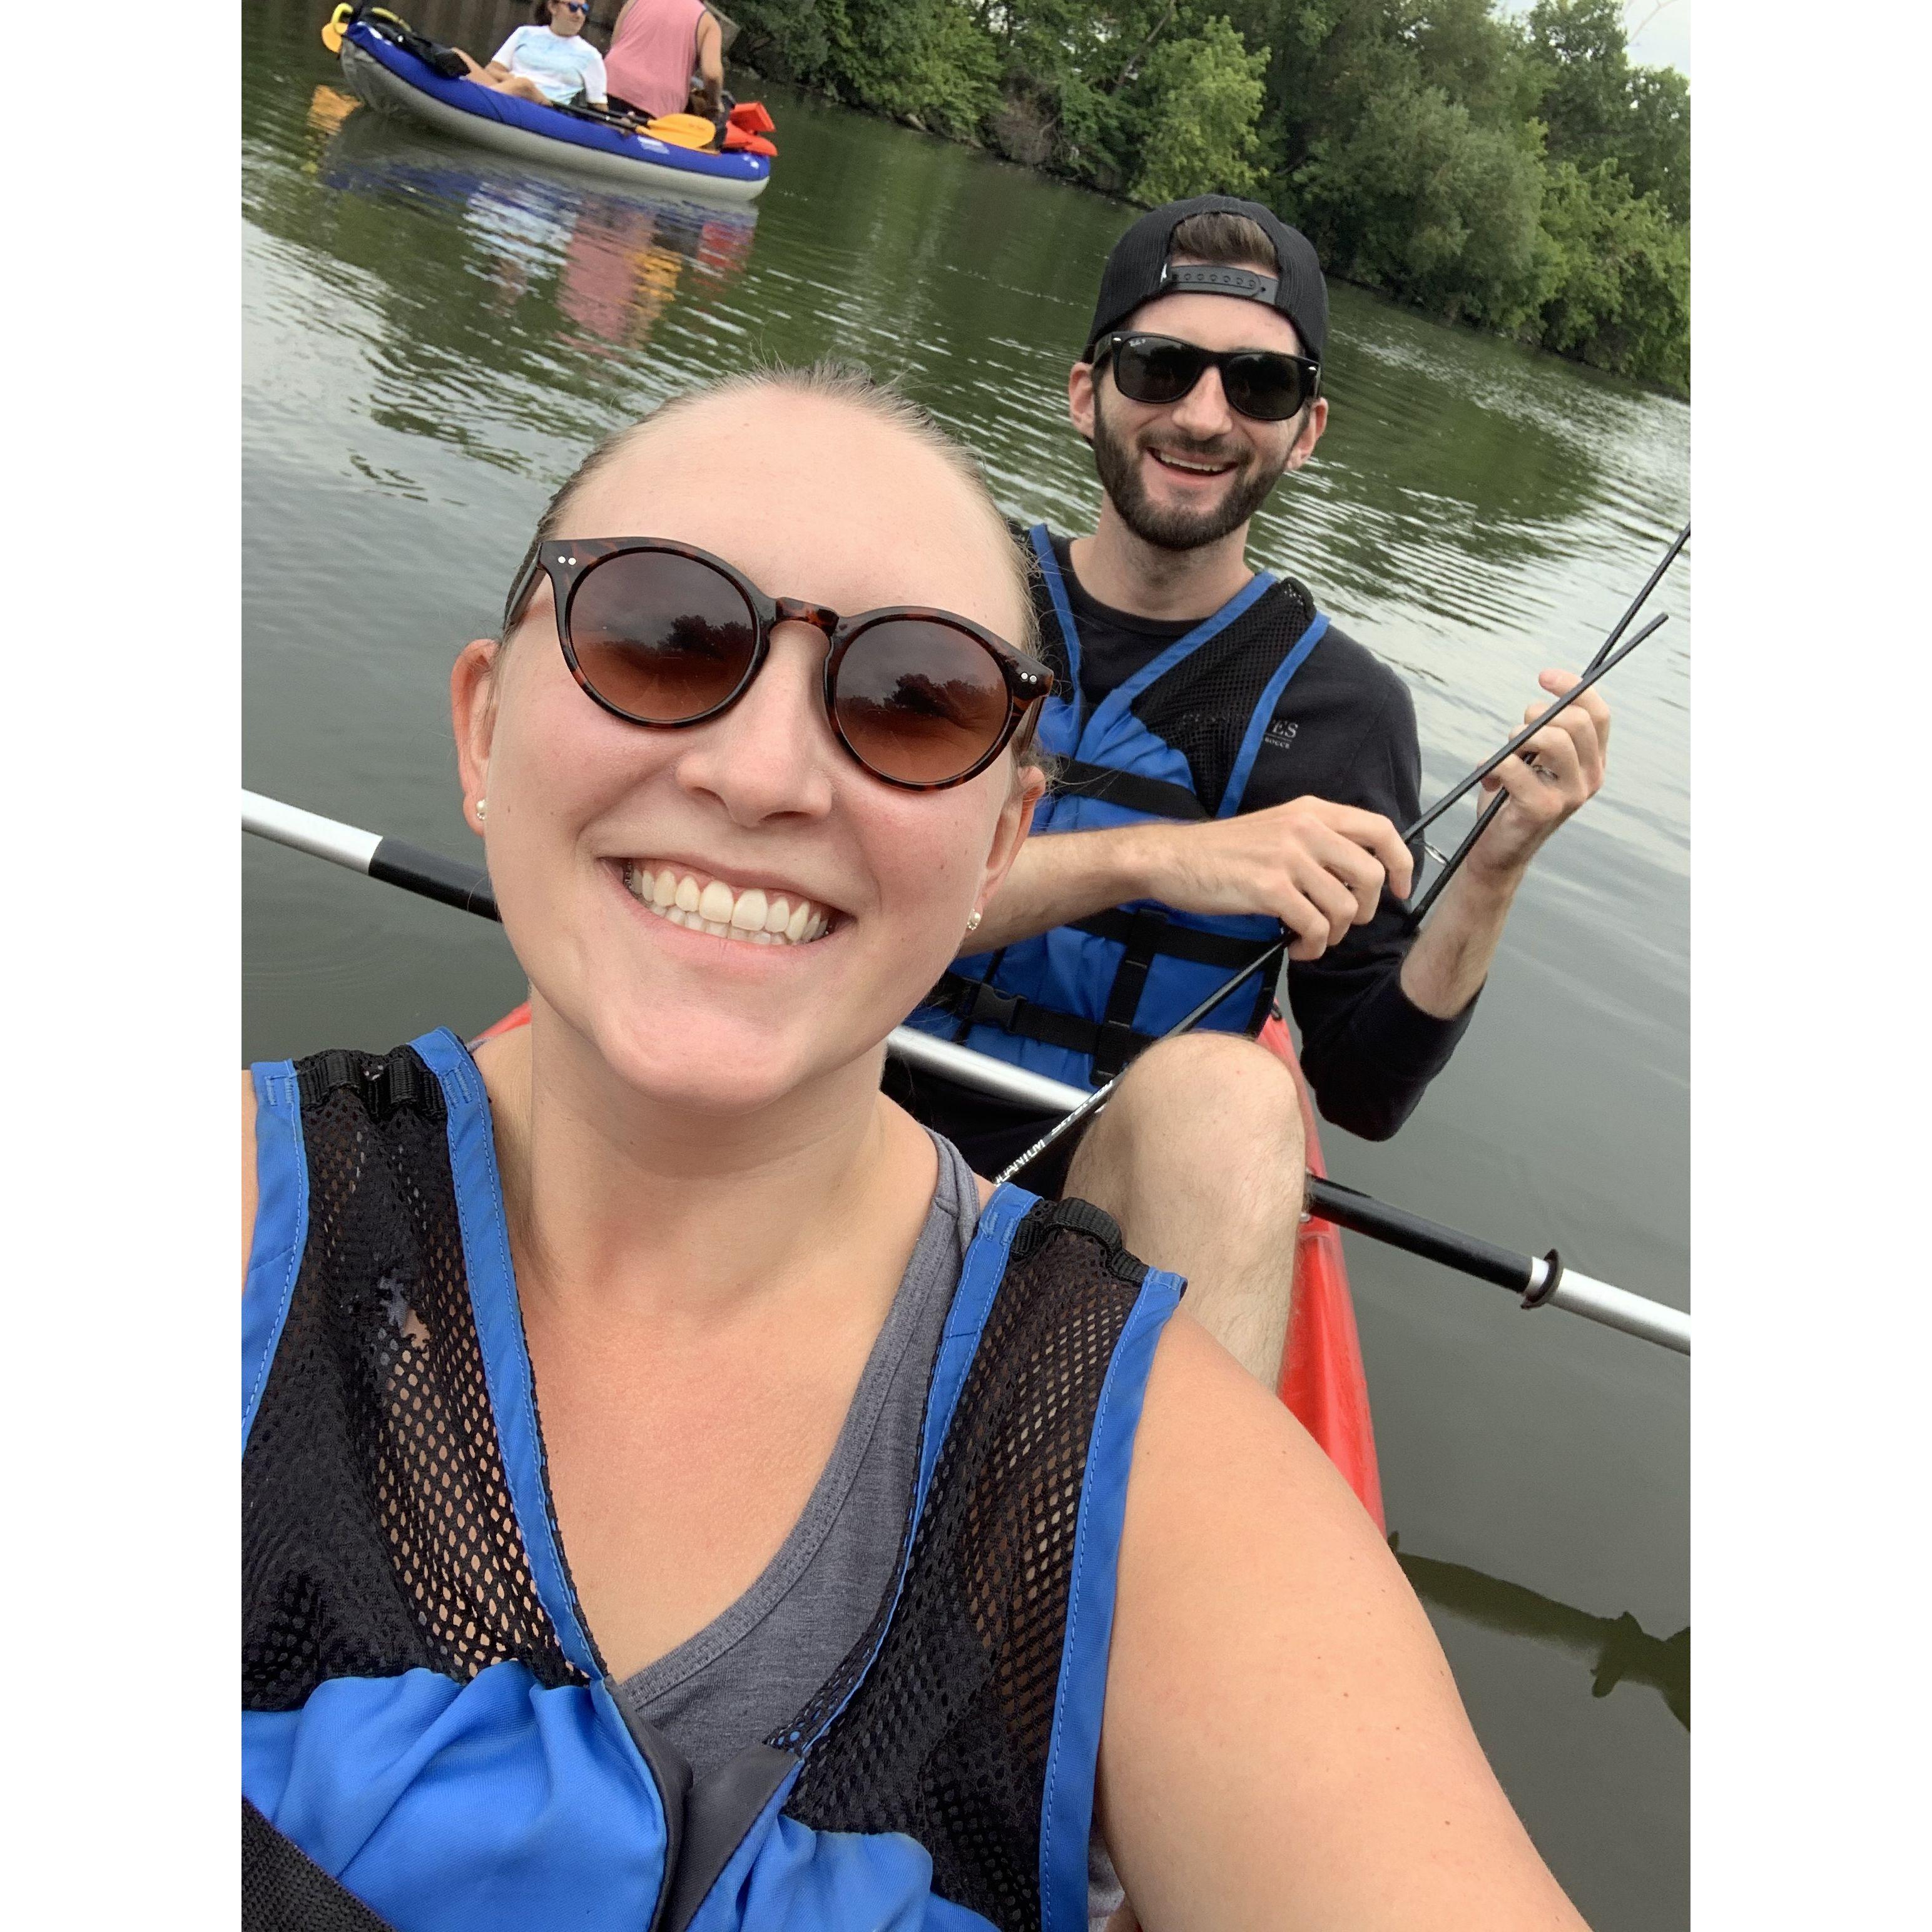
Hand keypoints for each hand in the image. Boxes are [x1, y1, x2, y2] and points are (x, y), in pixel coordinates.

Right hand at [1142, 797, 1413, 963]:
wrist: (1172, 858)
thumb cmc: (1221, 852)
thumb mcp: (1277, 828)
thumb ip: (1316, 840)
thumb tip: (1353, 875)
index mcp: (1311, 811)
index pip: (1381, 830)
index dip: (1401, 863)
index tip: (1399, 889)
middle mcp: (1306, 828)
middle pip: (1370, 875)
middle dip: (1363, 910)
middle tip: (1342, 923)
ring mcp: (1288, 857)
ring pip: (1344, 908)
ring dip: (1333, 934)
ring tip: (1312, 938)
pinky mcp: (1270, 888)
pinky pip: (1315, 927)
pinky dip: (1312, 947)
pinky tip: (1295, 946)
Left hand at [1466, 669, 1610, 883]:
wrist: (1498, 850)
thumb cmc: (1513, 799)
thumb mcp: (1535, 761)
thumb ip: (1546, 734)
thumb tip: (1544, 701)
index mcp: (1594, 763)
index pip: (1598, 714)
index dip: (1573, 687)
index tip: (1544, 677)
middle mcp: (1591, 778)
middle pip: (1575, 721)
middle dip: (1537, 714)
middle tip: (1516, 731)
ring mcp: (1571, 795)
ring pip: (1551, 739)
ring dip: (1518, 737)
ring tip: (1504, 756)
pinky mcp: (1543, 808)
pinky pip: (1515, 764)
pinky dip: (1493, 765)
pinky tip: (1488, 778)